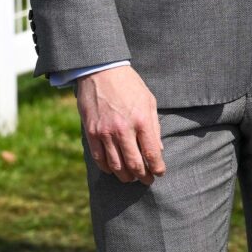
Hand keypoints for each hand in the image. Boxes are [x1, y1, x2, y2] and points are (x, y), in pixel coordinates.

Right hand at [76, 65, 164, 184]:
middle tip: (147, 180)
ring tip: (131, 178)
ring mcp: (105, 132)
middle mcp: (123, 129)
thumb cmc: (129, 85)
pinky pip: (100, 159)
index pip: (151, 153)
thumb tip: (158, 149)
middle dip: (143, 176)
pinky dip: (108, 168)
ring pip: (116, 165)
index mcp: (141, 120)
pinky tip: (114, 169)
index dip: (157, 168)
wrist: (102, 71)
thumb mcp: (149, 100)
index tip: (160, 173)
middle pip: (134, 164)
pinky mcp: (91, 133)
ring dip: (125, 176)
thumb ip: (154, 126)